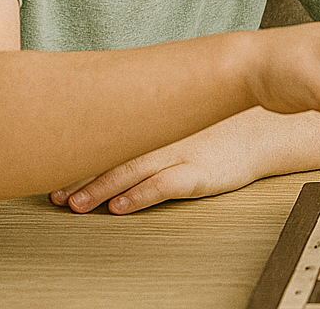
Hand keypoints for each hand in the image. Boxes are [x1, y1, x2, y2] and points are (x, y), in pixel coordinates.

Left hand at [50, 110, 288, 213]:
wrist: (266, 132)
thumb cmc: (223, 127)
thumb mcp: (186, 112)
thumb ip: (154, 115)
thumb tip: (116, 117)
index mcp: (160, 121)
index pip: (112, 135)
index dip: (81, 151)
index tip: (53, 164)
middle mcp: (165, 136)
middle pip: (115, 156)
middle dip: (82, 176)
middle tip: (56, 193)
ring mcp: (182, 155)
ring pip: (132, 172)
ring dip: (101, 189)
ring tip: (76, 204)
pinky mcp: (199, 174)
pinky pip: (164, 186)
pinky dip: (140, 196)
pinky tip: (122, 206)